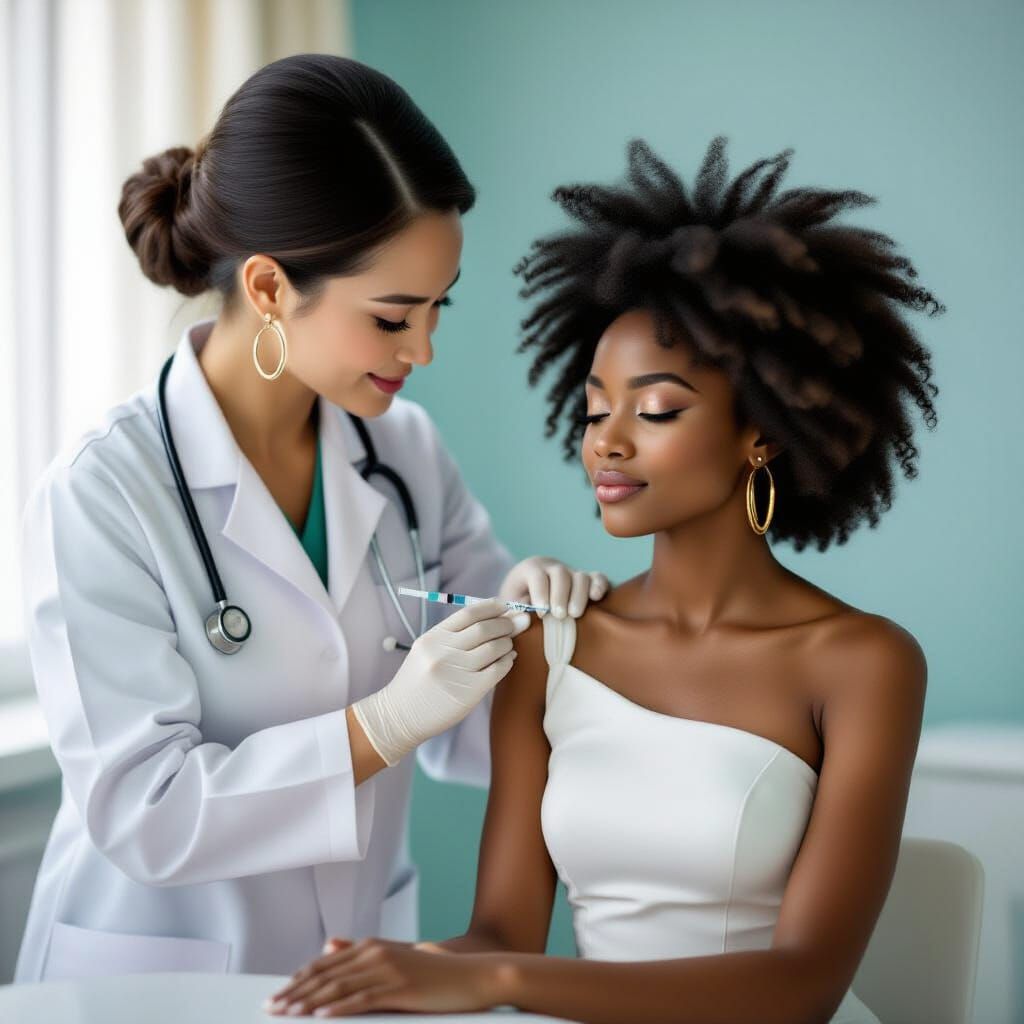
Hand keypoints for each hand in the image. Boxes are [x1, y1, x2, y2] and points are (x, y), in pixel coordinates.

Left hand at [263, 936, 503, 1016]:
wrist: (472, 976)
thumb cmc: (435, 973)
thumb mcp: (396, 957)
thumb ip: (361, 953)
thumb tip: (329, 947)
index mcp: (372, 946)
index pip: (324, 965)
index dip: (298, 980)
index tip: (277, 996)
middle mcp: (376, 953)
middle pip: (326, 975)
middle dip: (294, 993)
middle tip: (270, 1008)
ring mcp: (388, 970)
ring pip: (339, 988)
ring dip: (308, 1003)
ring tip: (287, 1015)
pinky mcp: (401, 989)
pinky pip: (363, 1000)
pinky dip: (339, 1010)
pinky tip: (321, 1019)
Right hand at [350, 598, 529, 765]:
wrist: (400, 715)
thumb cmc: (418, 680)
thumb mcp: (426, 649)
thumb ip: (454, 634)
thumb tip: (494, 617)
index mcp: (433, 638)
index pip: (468, 613)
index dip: (492, 607)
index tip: (505, 606)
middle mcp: (443, 652)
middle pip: (484, 629)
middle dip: (505, 624)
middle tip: (516, 624)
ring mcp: (456, 673)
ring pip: (494, 648)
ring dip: (507, 642)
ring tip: (508, 643)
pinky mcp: (468, 693)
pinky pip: (497, 670)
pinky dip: (507, 661)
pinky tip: (508, 659)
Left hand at [499, 555, 610, 617]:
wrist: (532, 600)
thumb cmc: (519, 607)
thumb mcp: (512, 606)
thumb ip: (516, 611)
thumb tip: (526, 617)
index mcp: (531, 569)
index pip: (537, 575)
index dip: (540, 593)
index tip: (541, 613)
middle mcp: (553, 568)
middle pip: (560, 574)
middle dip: (560, 595)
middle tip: (558, 615)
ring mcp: (572, 573)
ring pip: (580, 576)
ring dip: (579, 595)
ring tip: (574, 614)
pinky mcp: (588, 582)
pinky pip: (598, 578)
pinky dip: (600, 586)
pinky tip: (596, 598)